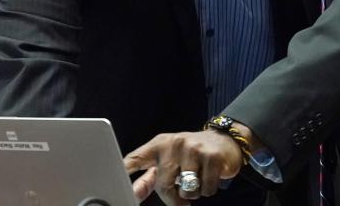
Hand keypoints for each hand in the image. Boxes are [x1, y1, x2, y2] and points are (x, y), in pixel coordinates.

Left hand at [124, 130, 243, 204]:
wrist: (225, 140)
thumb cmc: (191, 154)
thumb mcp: (169, 159)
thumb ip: (151, 176)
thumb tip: (134, 194)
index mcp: (159, 144)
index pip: (136, 159)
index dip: (123, 171)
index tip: (114, 183)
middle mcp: (174, 144)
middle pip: (163, 186)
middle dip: (172, 199)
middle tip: (181, 198)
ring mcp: (194, 149)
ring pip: (186, 191)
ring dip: (193, 193)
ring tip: (198, 178)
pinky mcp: (212, 157)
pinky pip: (206, 190)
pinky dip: (208, 190)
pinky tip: (209, 176)